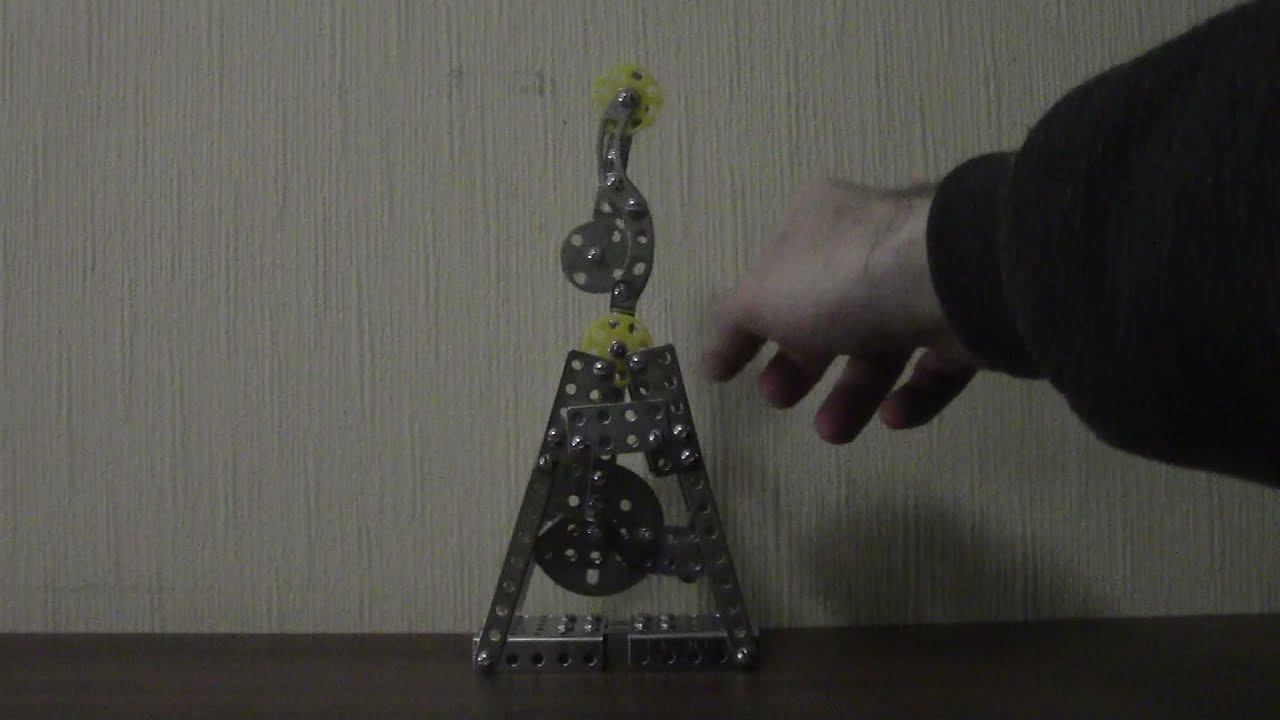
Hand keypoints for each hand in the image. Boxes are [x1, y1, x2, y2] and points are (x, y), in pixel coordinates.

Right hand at [702, 178, 976, 443]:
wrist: (947, 281)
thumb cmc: (839, 279)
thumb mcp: (761, 298)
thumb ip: (731, 327)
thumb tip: (708, 361)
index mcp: (819, 224)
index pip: (774, 274)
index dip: (750, 323)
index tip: (729, 371)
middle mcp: (872, 247)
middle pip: (827, 314)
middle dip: (799, 364)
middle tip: (779, 400)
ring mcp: (923, 284)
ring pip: (881, 346)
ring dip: (852, 393)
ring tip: (833, 431)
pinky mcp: (966, 321)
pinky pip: (934, 365)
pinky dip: (911, 396)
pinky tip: (891, 419)